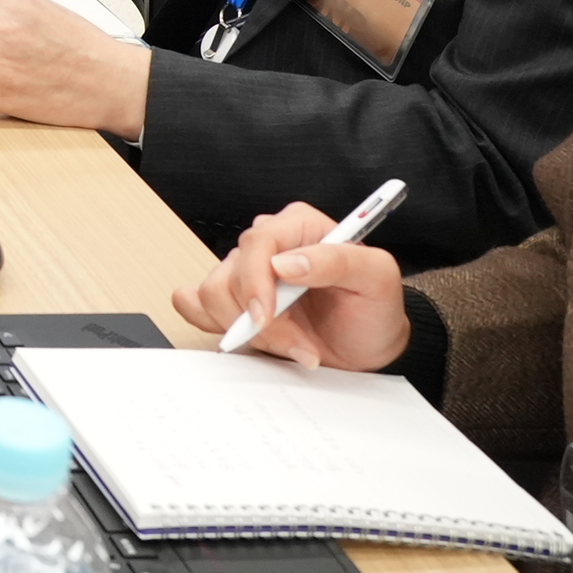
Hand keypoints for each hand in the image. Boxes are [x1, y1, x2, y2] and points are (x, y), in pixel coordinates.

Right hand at [170, 203, 411, 371]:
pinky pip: (195, 303)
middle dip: (260, 320)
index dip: (254, 281)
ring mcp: (246, 273)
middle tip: (297, 342)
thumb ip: (338, 261)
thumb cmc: (374, 309)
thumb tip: (286, 262)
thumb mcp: (376, 279)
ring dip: (247, 331)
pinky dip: (214, 324)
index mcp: (298, 226)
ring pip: (211, 295)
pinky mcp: (233, 301)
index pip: (257, 242)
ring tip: (291, 343)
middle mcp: (268, 245)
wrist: (367, 346)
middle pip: (230, 273)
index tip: (265, 317)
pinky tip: (249, 337)